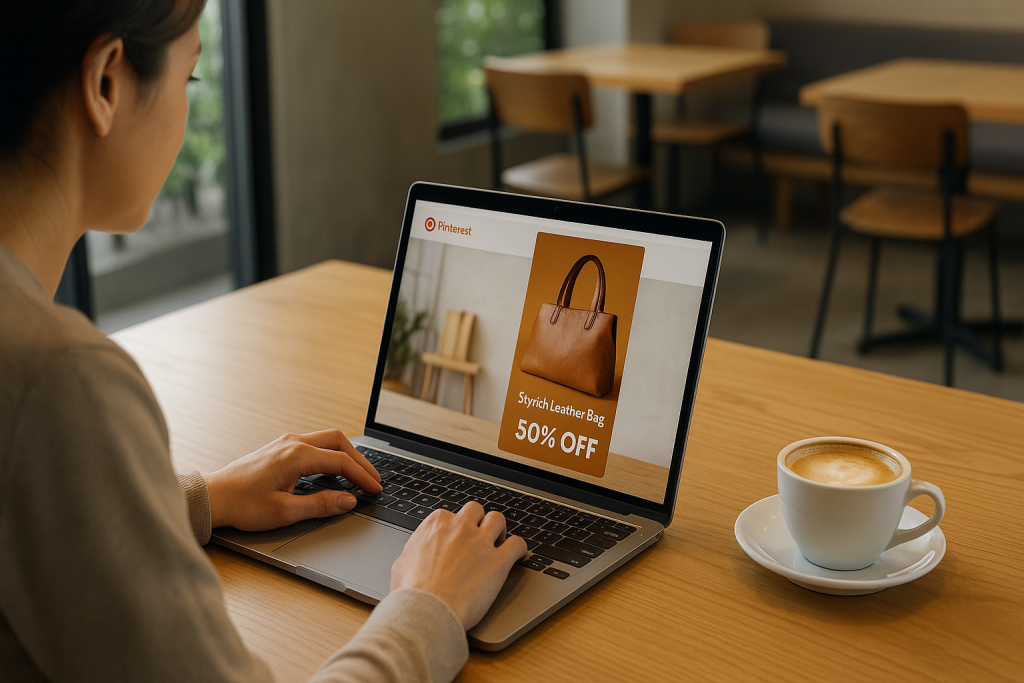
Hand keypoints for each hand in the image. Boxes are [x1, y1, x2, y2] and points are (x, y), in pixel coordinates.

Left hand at [205, 429, 381, 530]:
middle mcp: (293, 443)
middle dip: (360, 460)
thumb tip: (349, 501)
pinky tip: (334, 470)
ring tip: (358, 475)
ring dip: (346, 455)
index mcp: (297, 456)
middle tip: (373, 480)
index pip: (341, 462)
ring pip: (328, 439)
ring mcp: (286, 443)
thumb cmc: (243, 505)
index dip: (362, 476)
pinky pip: (315, 443)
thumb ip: (321, 504)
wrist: (213, 497)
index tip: (375, 490)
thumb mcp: (285, 511)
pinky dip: (332, 454)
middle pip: (339, 441)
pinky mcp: (280, 448)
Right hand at [391, 502, 527, 629]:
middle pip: (475, 510)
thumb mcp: (402, 564)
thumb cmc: (411, 593)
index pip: (451, 515)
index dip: (455, 528)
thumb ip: (415, 551)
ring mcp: (480, 542)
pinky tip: (520, 555)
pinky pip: (517, 544)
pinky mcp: (498, 562)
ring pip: (498, 519)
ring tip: (499, 541)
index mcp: (436, 524)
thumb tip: (416, 554)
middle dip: (478, 521)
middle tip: (479, 536)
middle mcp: (460, 527)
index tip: (457, 538)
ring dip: (499, 529)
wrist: (427, 610)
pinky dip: (520, 548)